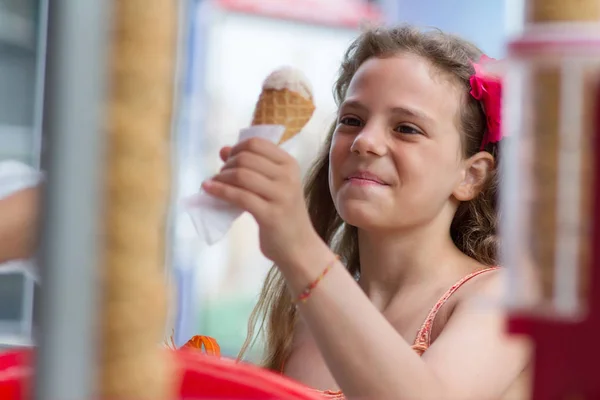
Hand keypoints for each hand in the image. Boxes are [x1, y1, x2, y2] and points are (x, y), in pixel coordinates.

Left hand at [202, 138, 319, 266]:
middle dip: (227, 165)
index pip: (256, 143)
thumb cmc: (283, 213)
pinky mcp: (270, 215)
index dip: (236, 148)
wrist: (299, 246)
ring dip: (221, 178)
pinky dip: (220, 191)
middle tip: (220, 176)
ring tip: (213, 184)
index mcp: (289, 164)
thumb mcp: (272, 185)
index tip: (228, 159)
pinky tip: (208, 190)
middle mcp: (288, 177)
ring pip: (241, 176)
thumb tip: (223, 149)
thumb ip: (251, 166)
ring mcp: (281, 196)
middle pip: (246, 159)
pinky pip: (240, 197)